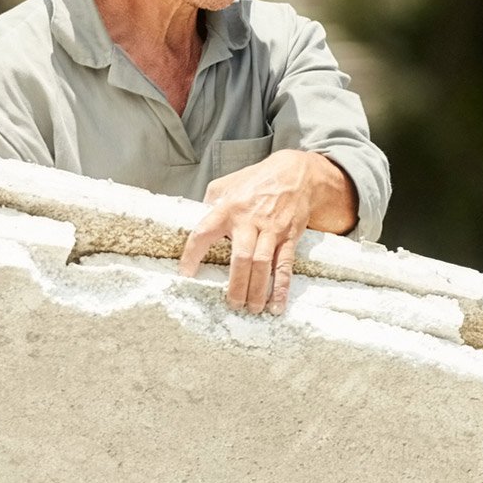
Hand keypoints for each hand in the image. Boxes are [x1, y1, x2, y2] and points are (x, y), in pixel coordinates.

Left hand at [178, 150, 353, 313]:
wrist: (296, 173)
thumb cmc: (256, 180)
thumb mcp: (227, 183)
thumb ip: (209, 202)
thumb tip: (194, 220)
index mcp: (227, 208)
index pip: (204, 233)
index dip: (192, 255)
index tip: (186, 274)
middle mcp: (249, 220)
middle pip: (241, 257)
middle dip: (236, 284)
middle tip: (231, 304)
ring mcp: (271, 230)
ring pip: (262, 265)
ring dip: (257, 290)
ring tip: (251, 309)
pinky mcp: (289, 236)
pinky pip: (285, 265)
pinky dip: (282, 287)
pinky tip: (277, 304)